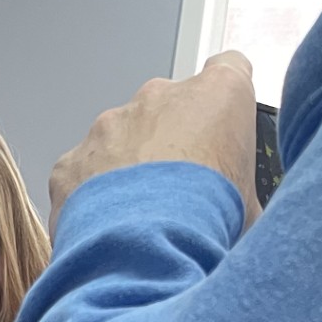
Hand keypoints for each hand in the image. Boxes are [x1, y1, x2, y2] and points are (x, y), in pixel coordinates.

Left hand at [48, 50, 258, 235]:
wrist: (146, 252)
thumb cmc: (204, 221)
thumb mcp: (249, 205)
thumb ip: (239, 185)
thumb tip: (237, 213)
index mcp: (216, 94)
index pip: (228, 69)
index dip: (222, 101)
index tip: (218, 124)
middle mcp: (160, 97)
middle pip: (166, 110)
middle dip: (168, 145)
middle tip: (174, 193)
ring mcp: (110, 125)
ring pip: (118, 141)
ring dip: (126, 171)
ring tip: (135, 217)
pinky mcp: (72, 159)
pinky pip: (80, 174)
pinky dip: (88, 197)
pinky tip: (103, 227)